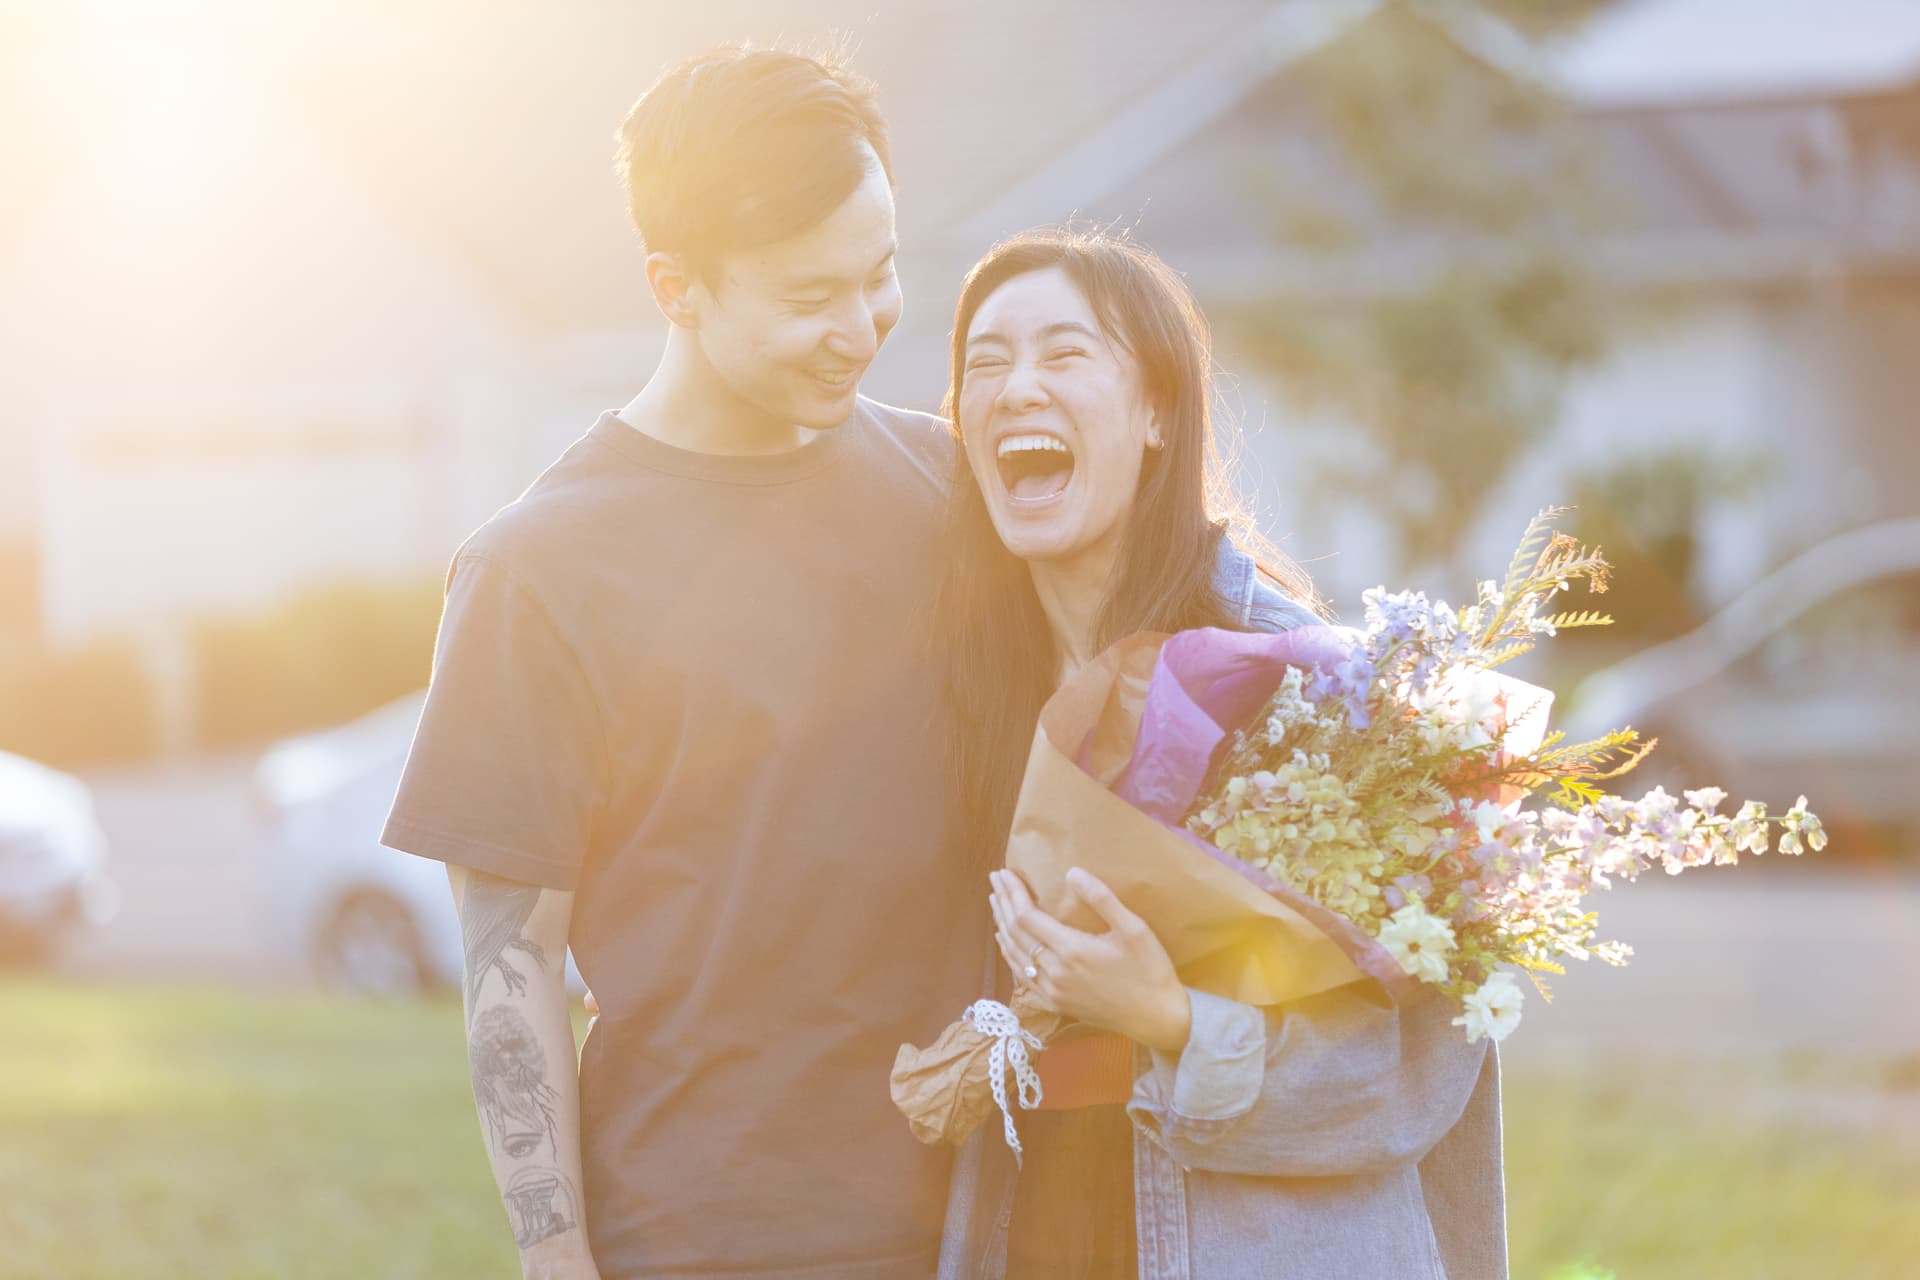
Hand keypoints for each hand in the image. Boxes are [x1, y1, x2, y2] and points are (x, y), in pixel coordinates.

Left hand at [990, 866, 1191, 1052]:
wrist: (1157, 1017)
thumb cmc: (1150, 969)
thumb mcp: (1134, 928)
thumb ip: (1101, 899)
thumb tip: (1072, 873)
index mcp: (1071, 950)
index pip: (1027, 916)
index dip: (1013, 893)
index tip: (1004, 873)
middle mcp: (1055, 972)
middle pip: (1016, 933)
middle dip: (1003, 903)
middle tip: (995, 879)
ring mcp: (1052, 991)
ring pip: (1015, 954)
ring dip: (1002, 926)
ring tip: (996, 902)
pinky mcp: (1056, 1004)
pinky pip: (1022, 976)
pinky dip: (1010, 954)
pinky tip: (1006, 942)